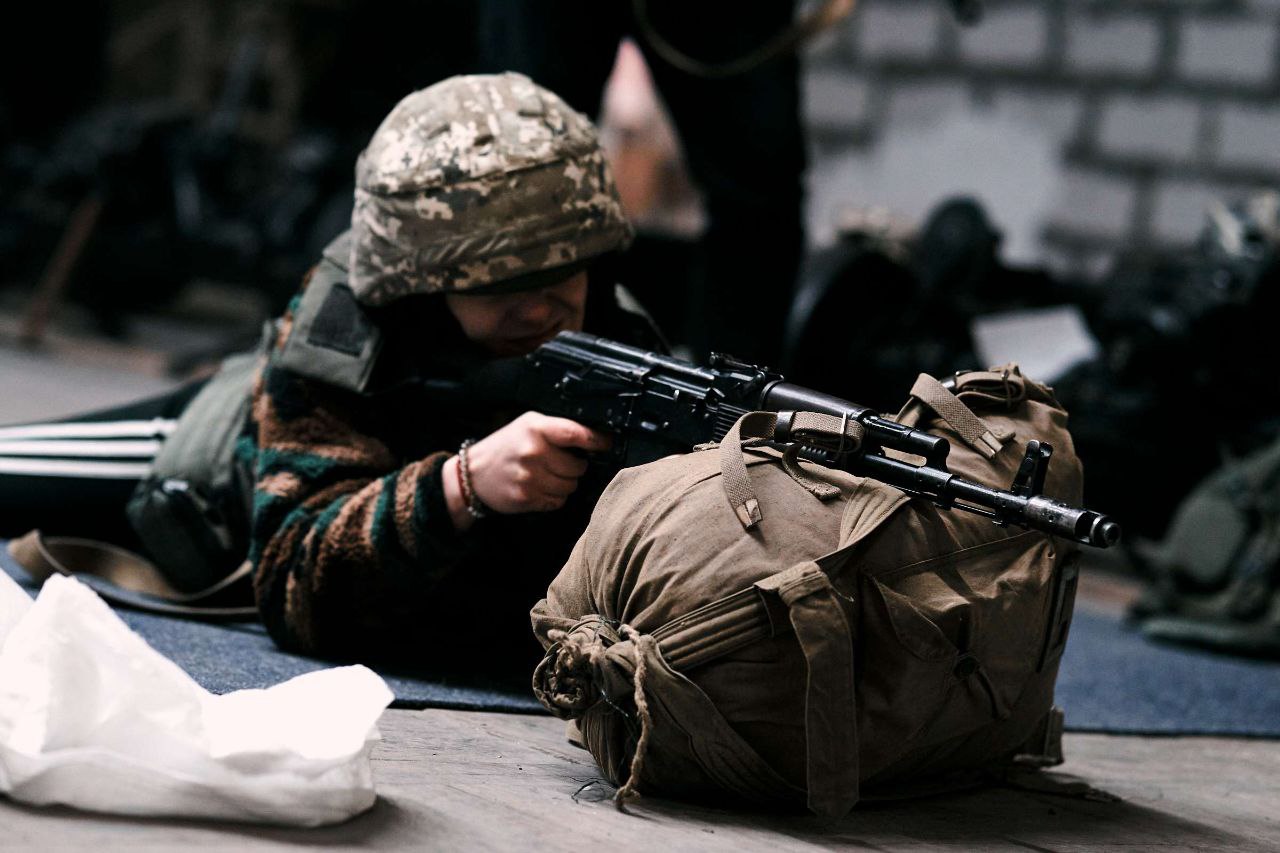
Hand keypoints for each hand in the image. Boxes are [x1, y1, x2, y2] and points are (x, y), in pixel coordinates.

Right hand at [443, 412, 610, 529]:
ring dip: (566, 483)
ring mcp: (529, 477)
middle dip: (576, 467)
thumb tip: (594, 438)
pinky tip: (541, 487)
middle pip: (578, 467)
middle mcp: (533, 452)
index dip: (595, 440)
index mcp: (535, 429)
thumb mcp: (527, 425)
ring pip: (570, 486)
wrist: (473, 474)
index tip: (606, 444)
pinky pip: (558, 501)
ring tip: (550, 475)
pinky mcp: (527, 498)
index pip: (574, 433)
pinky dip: (555, 497)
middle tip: (564, 463)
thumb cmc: (506, 446)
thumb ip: (556, 429)